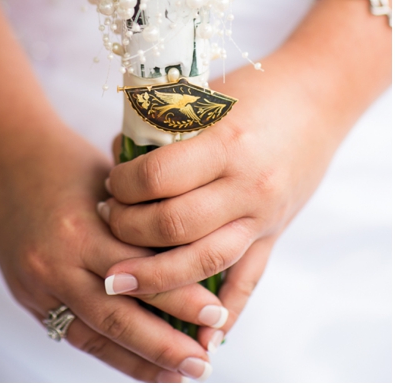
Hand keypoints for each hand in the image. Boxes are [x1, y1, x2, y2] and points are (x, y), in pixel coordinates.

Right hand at [0, 133, 224, 381]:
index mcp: (80, 230)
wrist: (6, 155)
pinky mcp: (25, 295)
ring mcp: (35, 284)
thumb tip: (197, 264)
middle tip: (202, 363)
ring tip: (176, 375)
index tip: (218, 317)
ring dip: (137, 361)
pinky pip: (70, 331)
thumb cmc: (67, 160)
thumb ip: (141, 226)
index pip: (140, 275)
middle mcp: (55, 263)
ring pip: (93, 335)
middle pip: (117, 317)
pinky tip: (137, 362)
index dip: (181, 301)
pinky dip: (106, 350)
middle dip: (164, 346)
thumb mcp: (111, 183)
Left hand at [98, 53, 342, 343]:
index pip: (158, 178)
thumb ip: (159, 128)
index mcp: (224, 144)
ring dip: (157, 277)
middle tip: (106, 222)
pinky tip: (195, 331)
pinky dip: (223, 311)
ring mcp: (263, 215)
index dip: (123, 187)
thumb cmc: (249, 91)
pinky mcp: (274, 233)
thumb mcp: (201, 99)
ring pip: (206, 263)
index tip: (108, 186)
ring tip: (119, 281)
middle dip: (128, 231)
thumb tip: (113, 153)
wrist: (316, 97)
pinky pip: (248, 280)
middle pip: (175, 225)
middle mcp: (246, 186)